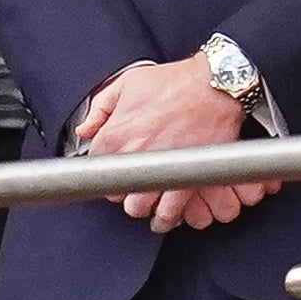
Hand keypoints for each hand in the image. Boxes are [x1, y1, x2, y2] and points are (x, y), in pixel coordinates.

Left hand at [79, 57, 278, 231]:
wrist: (215, 85)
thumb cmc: (176, 82)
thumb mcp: (129, 81)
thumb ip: (101, 106)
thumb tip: (85, 129)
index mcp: (116, 134)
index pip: (95, 165)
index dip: (105, 164)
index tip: (114, 161)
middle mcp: (135, 155)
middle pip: (116, 190)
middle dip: (123, 186)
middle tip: (134, 176)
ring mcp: (161, 170)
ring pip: (138, 207)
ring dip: (141, 204)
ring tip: (147, 198)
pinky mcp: (186, 179)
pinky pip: (169, 212)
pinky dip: (165, 217)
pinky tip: (164, 215)